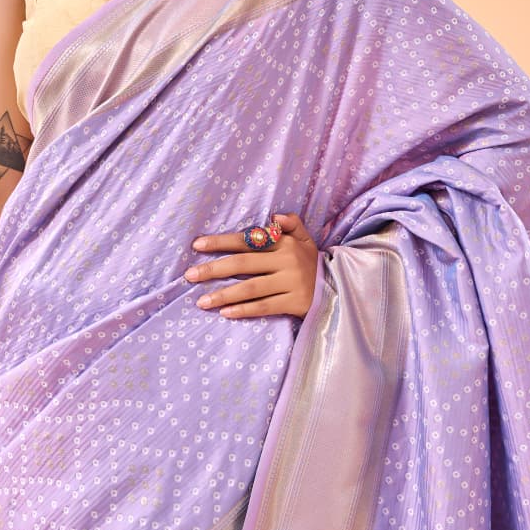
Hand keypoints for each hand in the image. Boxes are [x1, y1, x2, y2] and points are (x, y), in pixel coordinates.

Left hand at [184, 212, 318, 319]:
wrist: (339, 288)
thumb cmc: (311, 262)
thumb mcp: (306, 239)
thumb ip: (291, 223)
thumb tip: (274, 216)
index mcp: (284, 243)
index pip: (247, 240)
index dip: (221, 242)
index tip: (197, 245)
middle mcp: (286, 261)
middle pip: (243, 264)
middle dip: (213, 269)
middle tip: (190, 275)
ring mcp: (290, 283)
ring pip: (250, 288)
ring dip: (224, 295)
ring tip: (201, 301)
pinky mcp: (295, 303)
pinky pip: (264, 307)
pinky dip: (244, 310)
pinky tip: (225, 313)